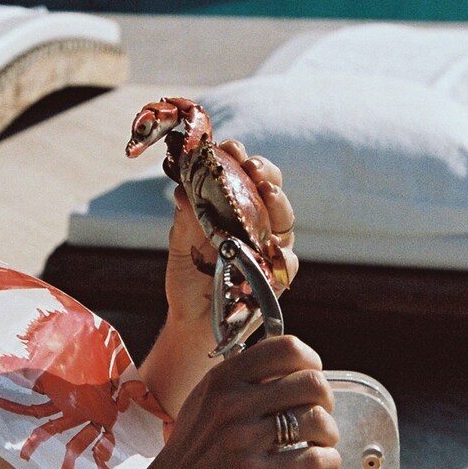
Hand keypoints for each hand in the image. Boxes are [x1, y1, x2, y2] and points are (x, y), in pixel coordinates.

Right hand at [131, 336, 339, 468]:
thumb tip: (293, 373)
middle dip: (326, 400)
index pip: (286, 348)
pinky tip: (321, 465)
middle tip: (318, 418)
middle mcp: (232, 403)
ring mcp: (242, 439)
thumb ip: (241, 386)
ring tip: (320, 444)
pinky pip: (314, 459)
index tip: (311, 379)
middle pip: (311, 382)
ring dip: (329, 434)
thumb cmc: (188, 460)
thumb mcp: (203, 407)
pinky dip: (328, 461)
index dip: (310, 361)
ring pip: (317, 419)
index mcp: (221, 380)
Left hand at [164, 140, 298, 333]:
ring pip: (284, 221)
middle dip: (265, 173)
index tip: (228, 147)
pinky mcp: (275, 278)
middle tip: (251, 166)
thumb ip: (184, 221)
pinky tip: (273, 247)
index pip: (243, 176)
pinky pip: (288, 263)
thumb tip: (182, 190)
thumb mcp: (180, 248)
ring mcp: (269, 250)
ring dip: (278, 204)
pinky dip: (283, 254)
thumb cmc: (187, 280)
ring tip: (268, 192)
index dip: (239, 158)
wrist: (191, 321)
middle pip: (271, 191)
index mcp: (234, 210)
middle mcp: (256, 225)